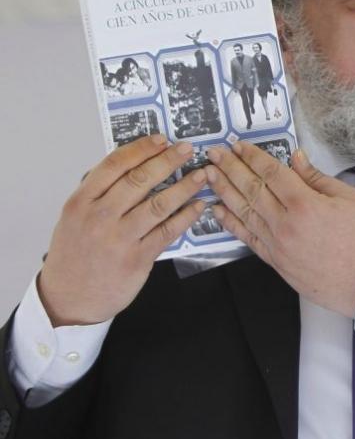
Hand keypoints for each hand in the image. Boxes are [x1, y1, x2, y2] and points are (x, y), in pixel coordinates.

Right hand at [39, 135, 206, 326]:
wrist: (68, 298)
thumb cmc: (74, 254)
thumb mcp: (74, 217)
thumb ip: (98, 192)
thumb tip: (133, 164)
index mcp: (81, 202)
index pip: (114, 165)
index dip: (141, 149)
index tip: (162, 139)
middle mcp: (99, 217)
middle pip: (140, 180)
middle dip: (168, 160)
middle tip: (188, 149)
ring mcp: (119, 238)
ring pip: (159, 204)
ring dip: (185, 186)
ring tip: (202, 175)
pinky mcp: (137, 258)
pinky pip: (168, 231)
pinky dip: (186, 216)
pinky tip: (198, 206)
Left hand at [205, 143, 354, 317]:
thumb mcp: (350, 198)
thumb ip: (317, 178)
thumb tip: (296, 159)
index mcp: (305, 204)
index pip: (272, 173)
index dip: (252, 157)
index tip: (238, 146)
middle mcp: (285, 223)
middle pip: (251, 189)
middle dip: (230, 168)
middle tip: (214, 153)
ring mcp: (277, 244)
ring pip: (243, 212)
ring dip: (223, 191)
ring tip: (208, 175)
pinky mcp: (275, 261)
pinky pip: (247, 238)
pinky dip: (230, 223)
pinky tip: (218, 210)